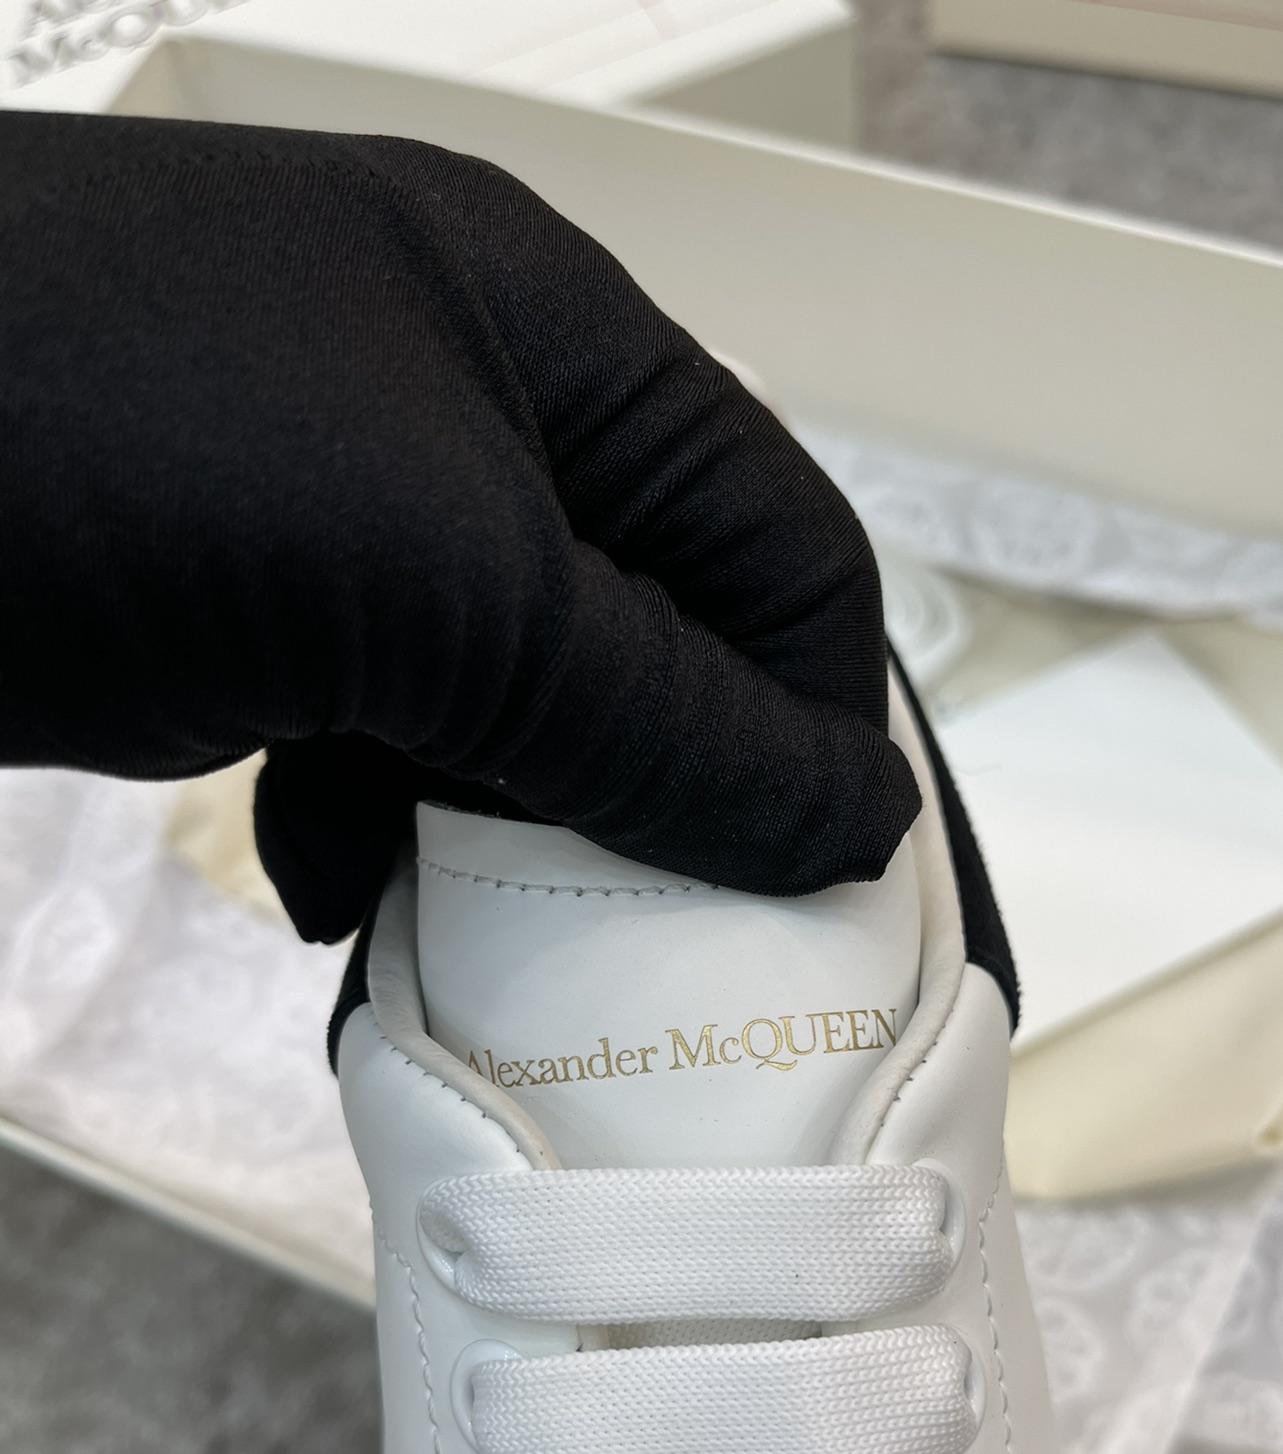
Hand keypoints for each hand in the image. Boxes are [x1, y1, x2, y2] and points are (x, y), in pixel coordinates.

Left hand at [0, 112, 918, 939]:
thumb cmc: (91, 437)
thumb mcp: (440, 588)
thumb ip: (659, 713)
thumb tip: (842, 815)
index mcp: (545, 334)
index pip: (773, 535)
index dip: (815, 712)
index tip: (828, 883)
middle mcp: (459, 407)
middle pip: (649, 630)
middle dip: (652, 789)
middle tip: (658, 941)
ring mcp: (341, 508)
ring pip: (513, 706)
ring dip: (508, 832)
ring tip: (479, 934)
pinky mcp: (242, 604)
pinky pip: (379, 735)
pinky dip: (372, 830)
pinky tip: (328, 887)